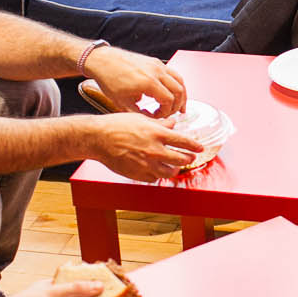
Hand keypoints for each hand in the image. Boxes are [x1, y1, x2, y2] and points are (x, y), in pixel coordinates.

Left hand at [82, 45, 185, 115]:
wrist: (103, 60)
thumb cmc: (110, 79)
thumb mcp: (122, 102)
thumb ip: (139, 113)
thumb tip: (152, 120)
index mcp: (148, 83)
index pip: (169, 101)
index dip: (166, 112)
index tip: (158, 116)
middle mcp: (156, 72)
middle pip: (178, 91)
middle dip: (177, 105)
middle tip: (172, 114)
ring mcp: (157, 65)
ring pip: (180, 81)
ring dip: (182, 95)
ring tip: (180, 106)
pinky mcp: (156, 62)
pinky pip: (173, 73)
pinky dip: (177, 84)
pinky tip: (173, 92)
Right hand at [85, 113, 204, 181]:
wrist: (98, 138)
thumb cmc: (117, 125)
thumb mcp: (141, 118)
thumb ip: (160, 123)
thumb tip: (173, 124)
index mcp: (157, 134)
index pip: (184, 141)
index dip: (194, 146)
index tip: (200, 148)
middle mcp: (155, 150)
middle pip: (181, 159)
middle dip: (188, 159)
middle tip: (190, 158)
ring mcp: (147, 164)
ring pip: (169, 172)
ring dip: (174, 169)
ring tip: (174, 167)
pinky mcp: (138, 174)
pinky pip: (153, 178)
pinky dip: (157, 175)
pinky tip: (156, 171)